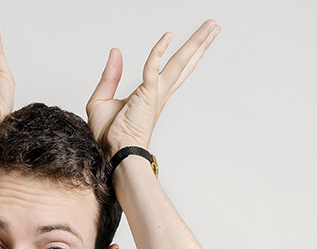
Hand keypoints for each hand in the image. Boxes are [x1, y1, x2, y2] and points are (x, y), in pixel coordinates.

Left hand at [86, 21, 219, 156]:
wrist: (113, 154)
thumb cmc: (108, 136)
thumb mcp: (102, 99)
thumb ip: (110, 75)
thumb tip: (115, 52)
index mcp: (152, 95)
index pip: (174, 71)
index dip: (186, 55)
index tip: (194, 41)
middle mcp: (159, 93)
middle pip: (185, 63)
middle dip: (200, 44)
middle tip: (214, 26)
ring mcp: (155, 94)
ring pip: (180, 62)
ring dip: (196, 42)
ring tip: (211, 26)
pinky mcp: (147, 94)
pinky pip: (153, 67)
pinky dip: (159, 51)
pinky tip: (168, 36)